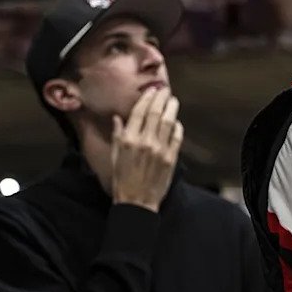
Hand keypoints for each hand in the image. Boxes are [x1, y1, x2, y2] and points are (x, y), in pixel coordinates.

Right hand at [110, 87, 183, 211]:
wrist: (137, 201)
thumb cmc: (123, 179)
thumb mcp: (114, 156)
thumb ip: (118, 135)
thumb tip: (117, 118)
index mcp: (128, 140)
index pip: (139, 112)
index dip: (147, 98)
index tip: (152, 90)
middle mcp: (144, 141)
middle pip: (156, 113)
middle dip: (161, 98)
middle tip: (164, 90)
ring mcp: (160, 149)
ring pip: (169, 122)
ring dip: (172, 108)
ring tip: (173, 100)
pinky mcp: (171, 157)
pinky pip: (177, 137)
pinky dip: (177, 127)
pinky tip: (176, 121)